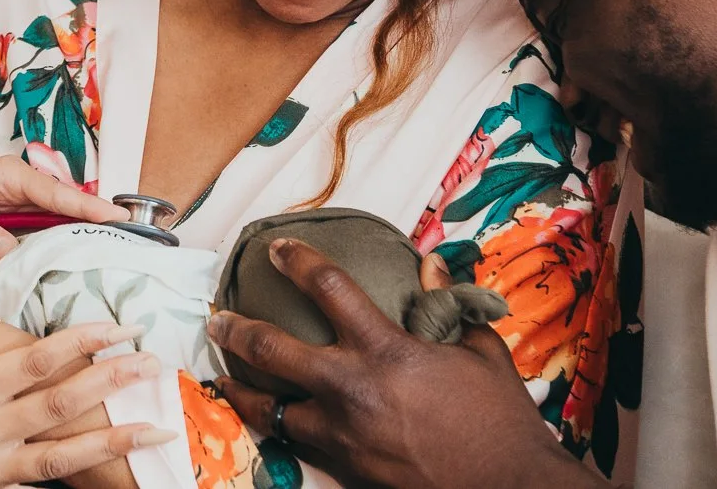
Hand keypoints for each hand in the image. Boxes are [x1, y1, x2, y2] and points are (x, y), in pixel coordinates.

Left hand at [0, 154, 126, 258]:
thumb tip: (11, 256)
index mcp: (3, 175)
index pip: (55, 193)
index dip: (88, 207)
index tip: (119, 218)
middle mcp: (10, 187)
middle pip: (61, 206)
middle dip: (94, 221)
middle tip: (130, 241)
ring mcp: (5, 206)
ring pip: (49, 222)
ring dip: (74, 236)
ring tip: (109, 255)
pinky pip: (31, 234)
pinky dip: (49, 247)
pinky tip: (64, 266)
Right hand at [0, 286, 174, 488]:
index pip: (36, 361)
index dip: (83, 341)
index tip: (118, 325)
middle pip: (62, 403)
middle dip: (113, 381)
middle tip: (154, 362)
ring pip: (64, 455)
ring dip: (114, 441)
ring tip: (156, 430)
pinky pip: (43, 479)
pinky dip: (80, 471)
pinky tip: (111, 464)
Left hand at [208, 240, 600, 488]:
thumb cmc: (499, 421)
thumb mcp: (480, 350)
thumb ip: (448, 305)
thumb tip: (430, 265)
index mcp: (385, 351)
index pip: (326, 286)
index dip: (295, 260)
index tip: (275, 249)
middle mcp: (352, 391)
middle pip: (271, 350)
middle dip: (236, 329)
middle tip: (217, 318)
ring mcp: (343, 436)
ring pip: (270, 411)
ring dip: (241, 390)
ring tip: (225, 376)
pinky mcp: (345, 471)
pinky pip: (298, 444)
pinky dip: (280, 428)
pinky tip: (274, 419)